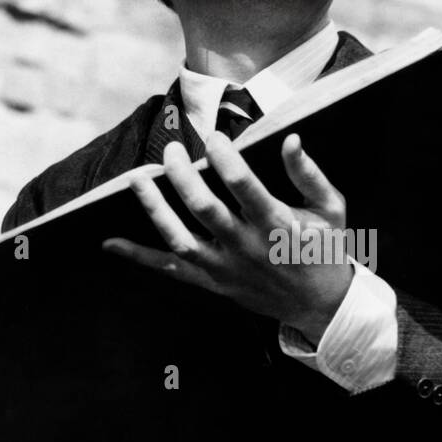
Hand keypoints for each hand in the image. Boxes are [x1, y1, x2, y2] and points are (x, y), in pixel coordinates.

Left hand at [103, 132, 353, 344]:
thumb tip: (290, 139)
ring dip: (154, 209)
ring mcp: (226, 268)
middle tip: (170, 150)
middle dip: (183, 176)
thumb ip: (308, 173)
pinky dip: (140, 257)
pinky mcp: (214, 282)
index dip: (225, 158)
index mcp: (277, 226)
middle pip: (205, 210)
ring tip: (136, 179)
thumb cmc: (326, 249)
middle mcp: (247, 248)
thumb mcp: (330, 207)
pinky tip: (110, 244)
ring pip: (181, 239)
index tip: (213, 136)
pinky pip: (172, 270)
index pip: (244, 187)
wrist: (321, 305)